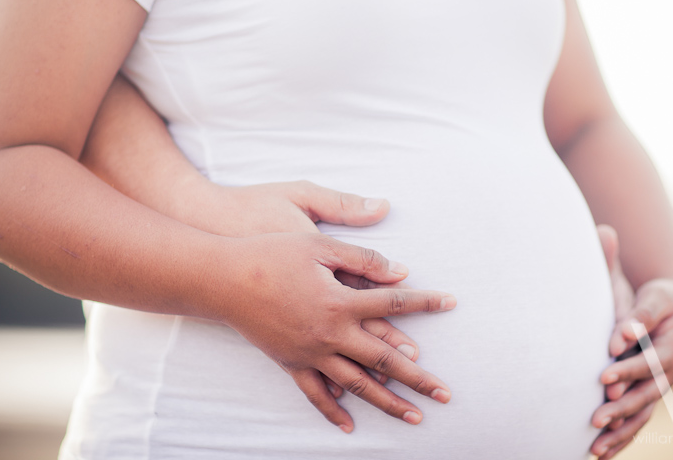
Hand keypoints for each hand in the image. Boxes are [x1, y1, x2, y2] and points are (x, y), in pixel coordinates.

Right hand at [180, 179, 444, 429]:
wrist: (222, 278)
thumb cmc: (271, 254)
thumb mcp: (319, 245)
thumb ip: (362, 259)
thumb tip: (400, 272)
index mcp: (340, 302)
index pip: (393, 304)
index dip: (425, 302)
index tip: (451, 303)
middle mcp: (330, 334)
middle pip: (384, 359)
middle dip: (419, 378)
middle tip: (447, 394)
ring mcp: (310, 354)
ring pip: (357, 385)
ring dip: (388, 402)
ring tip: (415, 417)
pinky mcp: (290, 363)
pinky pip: (316, 394)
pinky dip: (334, 411)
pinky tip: (350, 426)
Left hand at [589, 225, 672, 458]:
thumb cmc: (660, 299)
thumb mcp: (656, 298)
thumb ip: (639, 314)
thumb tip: (621, 333)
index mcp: (672, 350)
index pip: (647, 363)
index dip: (626, 370)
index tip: (602, 377)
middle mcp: (669, 375)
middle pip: (644, 396)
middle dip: (620, 409)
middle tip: (594, 419)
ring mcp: (660, 389)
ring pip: (640, 416)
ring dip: (620, 433)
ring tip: (595, 449)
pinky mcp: (649, 395)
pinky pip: (636, 422)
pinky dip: (621, 438)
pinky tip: (600, 453)